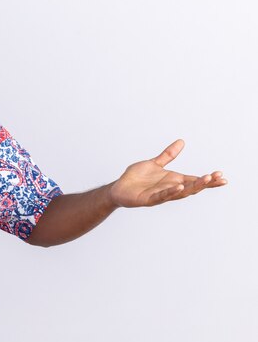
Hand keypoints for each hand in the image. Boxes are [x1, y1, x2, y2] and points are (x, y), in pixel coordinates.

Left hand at [109, 139, 226, 207]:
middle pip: (192, 187)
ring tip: (205, 180)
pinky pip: (162, 196)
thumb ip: (168, 155)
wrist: (118, 188)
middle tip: (218, 178)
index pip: (194, 180)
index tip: (222, 176)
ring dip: (193, 187)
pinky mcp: (148, 199)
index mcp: (173, 180)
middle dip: (205, 183)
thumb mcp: (154, 163)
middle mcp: (169, 189)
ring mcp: (160, 195)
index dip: (208, 179)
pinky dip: (171, 191)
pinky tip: (180, 186)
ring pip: (180, 192)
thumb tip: (181, 141)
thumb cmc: (136, 178)